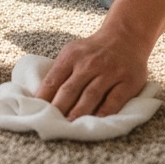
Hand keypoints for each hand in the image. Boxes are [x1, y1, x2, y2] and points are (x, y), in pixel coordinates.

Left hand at [34, 25, 149, 119]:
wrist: (125, 36)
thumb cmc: (93, 51)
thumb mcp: (73, 52)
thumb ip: (60, 72)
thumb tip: (42, 97)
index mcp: (71, 56)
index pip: (52, 81)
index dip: (43, 99)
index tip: (36, 114)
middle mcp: (89, 63)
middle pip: (69, 90)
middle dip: (58, 109)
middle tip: (51, 126)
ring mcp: (109, 72)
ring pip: (90, 96)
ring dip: (78, 113)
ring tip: (69, 127)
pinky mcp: (127, 82)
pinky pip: (114, 101)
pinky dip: (104, 113)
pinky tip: (96, 123)